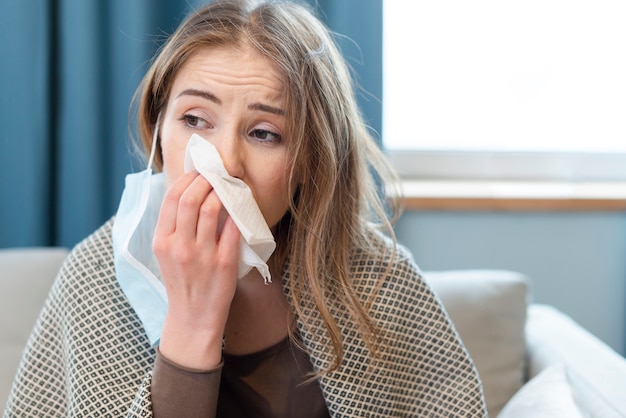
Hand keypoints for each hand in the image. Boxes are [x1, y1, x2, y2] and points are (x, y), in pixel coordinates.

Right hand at [153, 172, 239, 368]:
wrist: (192, 318)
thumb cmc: (182, 281)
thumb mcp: (166, 253)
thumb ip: (174, 226)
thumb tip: (191, 191)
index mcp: (162, 241)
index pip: (171, 198)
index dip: (187, 179)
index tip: (199, 172)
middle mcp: (179, 246)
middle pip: (191, 199)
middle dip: (206, 180)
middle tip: (217, 175)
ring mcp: (202, 255)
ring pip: (212, 209)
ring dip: (223, 193)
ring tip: (229, 188)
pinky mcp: (224, 263)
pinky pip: (232, 229)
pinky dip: (237, 214)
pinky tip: (241, 207)